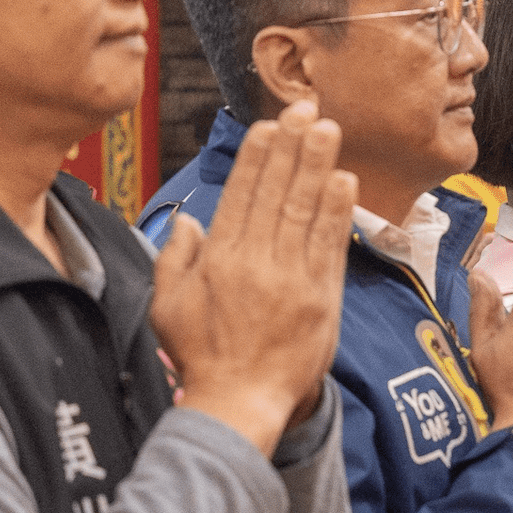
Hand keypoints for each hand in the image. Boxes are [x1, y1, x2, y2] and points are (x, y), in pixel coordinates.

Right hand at [152, 100, 358, 455]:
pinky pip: (331, 245)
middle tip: (307, 109)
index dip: (258, 156)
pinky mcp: (322, 297)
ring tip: (329, 129)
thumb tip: (189, 222)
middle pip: (277, 192)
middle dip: (293, 146)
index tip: (269, 125)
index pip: (242, 194)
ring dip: (318, 166)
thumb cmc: (203, 356)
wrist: (242, 403)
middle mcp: (257, 262)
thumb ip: (174, 259)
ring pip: (306, 211)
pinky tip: (344, 181)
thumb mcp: (168, 306)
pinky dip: (338, 212)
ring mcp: (292, 278)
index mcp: (219, 259)